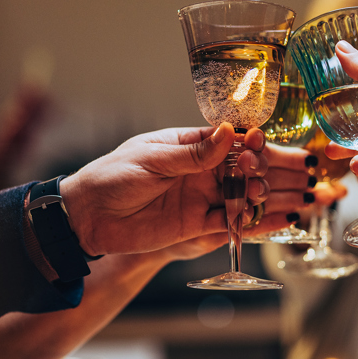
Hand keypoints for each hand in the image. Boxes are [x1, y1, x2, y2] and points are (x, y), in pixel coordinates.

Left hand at [60, 123, 271, 255]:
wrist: (87, 216)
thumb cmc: (112, 176)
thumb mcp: (151, 158)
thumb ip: (192, 153)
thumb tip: (229, 132)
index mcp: (188, 146)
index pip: (229, 140)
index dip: (249, 141)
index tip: (258, 142)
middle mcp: (200, 171)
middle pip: (244, 167)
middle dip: (263, 167)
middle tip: (268, 171)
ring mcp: (200, 198)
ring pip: (242, 195)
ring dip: (260, 194)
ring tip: (269, 194)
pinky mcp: (196, 225)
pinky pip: (230, 223)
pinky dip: (251, 222)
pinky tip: (270, 219)